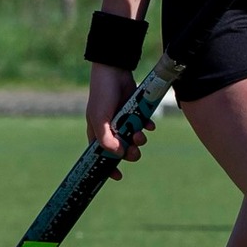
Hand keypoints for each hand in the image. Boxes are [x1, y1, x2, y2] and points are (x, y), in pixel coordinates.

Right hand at [86, 62, 152, 179]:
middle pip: (122, 150)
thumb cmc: (102, 94)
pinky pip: (144, 125)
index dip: (108, 167)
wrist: (115, 70)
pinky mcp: (135, 111)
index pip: (101, 155)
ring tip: (140, 135)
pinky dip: (147, 127)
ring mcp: (123, 120)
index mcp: (97, 132)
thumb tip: (118, 155)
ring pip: (134, 139)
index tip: (118, 176)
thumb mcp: (100, 118)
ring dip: (139, 140)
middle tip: (134, 150)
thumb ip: (106, 139)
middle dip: (129, 152)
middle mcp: (110, 128)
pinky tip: (149, 125)